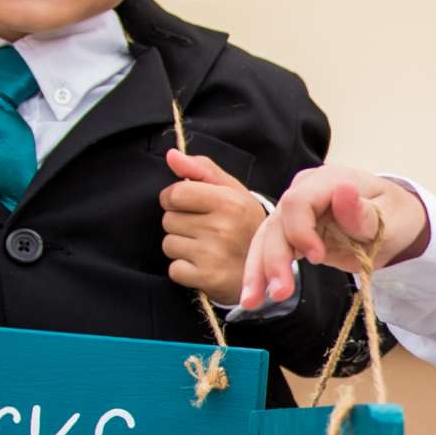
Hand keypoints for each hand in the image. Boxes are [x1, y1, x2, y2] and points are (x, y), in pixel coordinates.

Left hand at [160, 149, 261, 306]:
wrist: (268, 268)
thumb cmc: (244, 223)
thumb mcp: (232, 191)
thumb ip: (202, 169)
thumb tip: (171, 155)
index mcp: (229, 202)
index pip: (175, 194)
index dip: (174, 198)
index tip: (187, 204)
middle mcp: (223, 228)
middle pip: (168, 220)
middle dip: (180, 223)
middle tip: (204, 229)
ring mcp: (215, 255)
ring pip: (169, 244)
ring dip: (181, 246)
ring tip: (205, 247)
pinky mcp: (209, 279)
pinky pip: (174, 269)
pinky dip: (184, 269)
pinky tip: (204, 266)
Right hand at [240, 165, 429, 309]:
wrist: (393, 225)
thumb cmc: (394, 216)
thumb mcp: (390, 217)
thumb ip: (363, 212)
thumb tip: (344, 191)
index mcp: (329, 181)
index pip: (299, 201)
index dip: (301, 230)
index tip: (317, 258)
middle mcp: (305, 192)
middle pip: (278, 223)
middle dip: (273, 259)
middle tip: (279, 292)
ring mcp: (295, 213)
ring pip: (267, 238)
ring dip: (258, 270)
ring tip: (252, 302)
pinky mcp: (292, 233)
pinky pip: (271, 250)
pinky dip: (261, 273)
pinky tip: (253, 297)